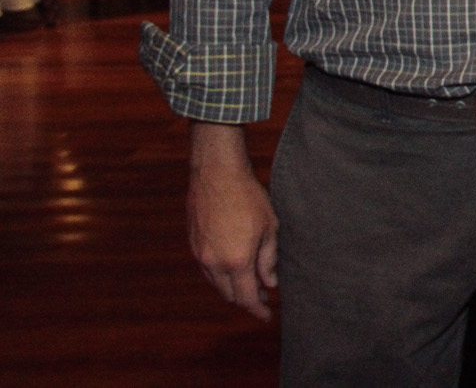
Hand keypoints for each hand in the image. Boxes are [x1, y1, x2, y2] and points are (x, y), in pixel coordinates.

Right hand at [187, 122, 278, 320]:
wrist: (217, 174)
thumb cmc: (248, 197)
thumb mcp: (269, 227)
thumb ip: (269, 258)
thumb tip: (269, 283)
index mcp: (236, 260)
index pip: (245, 297)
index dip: (257, 309)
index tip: (266, 316)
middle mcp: (214, 262)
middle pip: (229, 294)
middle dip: (245, 299)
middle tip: (261, 296)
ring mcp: (200, 254)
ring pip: (216, 283)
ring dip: (232, 287)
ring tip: (249, 283)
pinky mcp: (193, 244)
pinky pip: (206, 269)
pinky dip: (220, 274)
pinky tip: (232, 266)